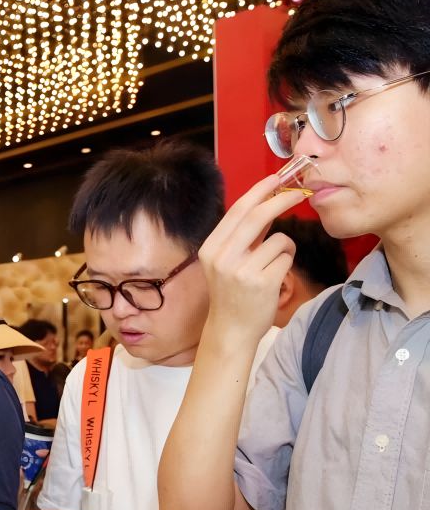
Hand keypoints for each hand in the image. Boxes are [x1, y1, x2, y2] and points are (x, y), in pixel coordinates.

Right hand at [199, 174, 307, 343]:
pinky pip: (287, 258)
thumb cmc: (231, 294)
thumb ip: (242, 236)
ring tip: (275, 263)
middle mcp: (222, 257)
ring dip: (286, 246)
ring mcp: (242, 271)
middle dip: (281, 200)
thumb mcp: (225, 262)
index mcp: (210, 248)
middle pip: (257, 216)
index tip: (275, 179)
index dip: (259, 192)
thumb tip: (265, 204)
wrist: (230, 330)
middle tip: (298, 193)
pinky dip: (287, 262)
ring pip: (279, 239)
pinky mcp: (262, 283)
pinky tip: (276, 276)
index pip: (237, 211)